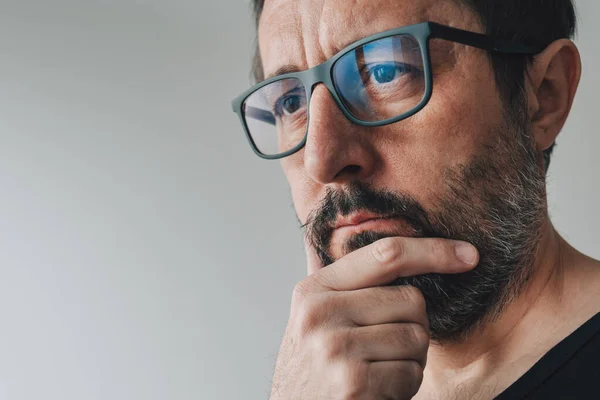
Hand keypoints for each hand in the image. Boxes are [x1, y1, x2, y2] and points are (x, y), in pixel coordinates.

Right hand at [269, 237, 478, 399]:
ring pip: (416, 338)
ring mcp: (335, 348)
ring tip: (377, 370)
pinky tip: (377, 391)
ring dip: (409, 360)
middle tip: (385, 348)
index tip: (468, 254)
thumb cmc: (312, 367)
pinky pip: (411, 373)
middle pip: (411, 300)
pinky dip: (404, 387)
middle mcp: (320, 313)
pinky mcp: (354, 383)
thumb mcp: (309, 318)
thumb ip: (330, 281)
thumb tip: (322, 235)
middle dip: (412, 326)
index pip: (384, 255)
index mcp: (313, 290)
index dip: (432, 251)